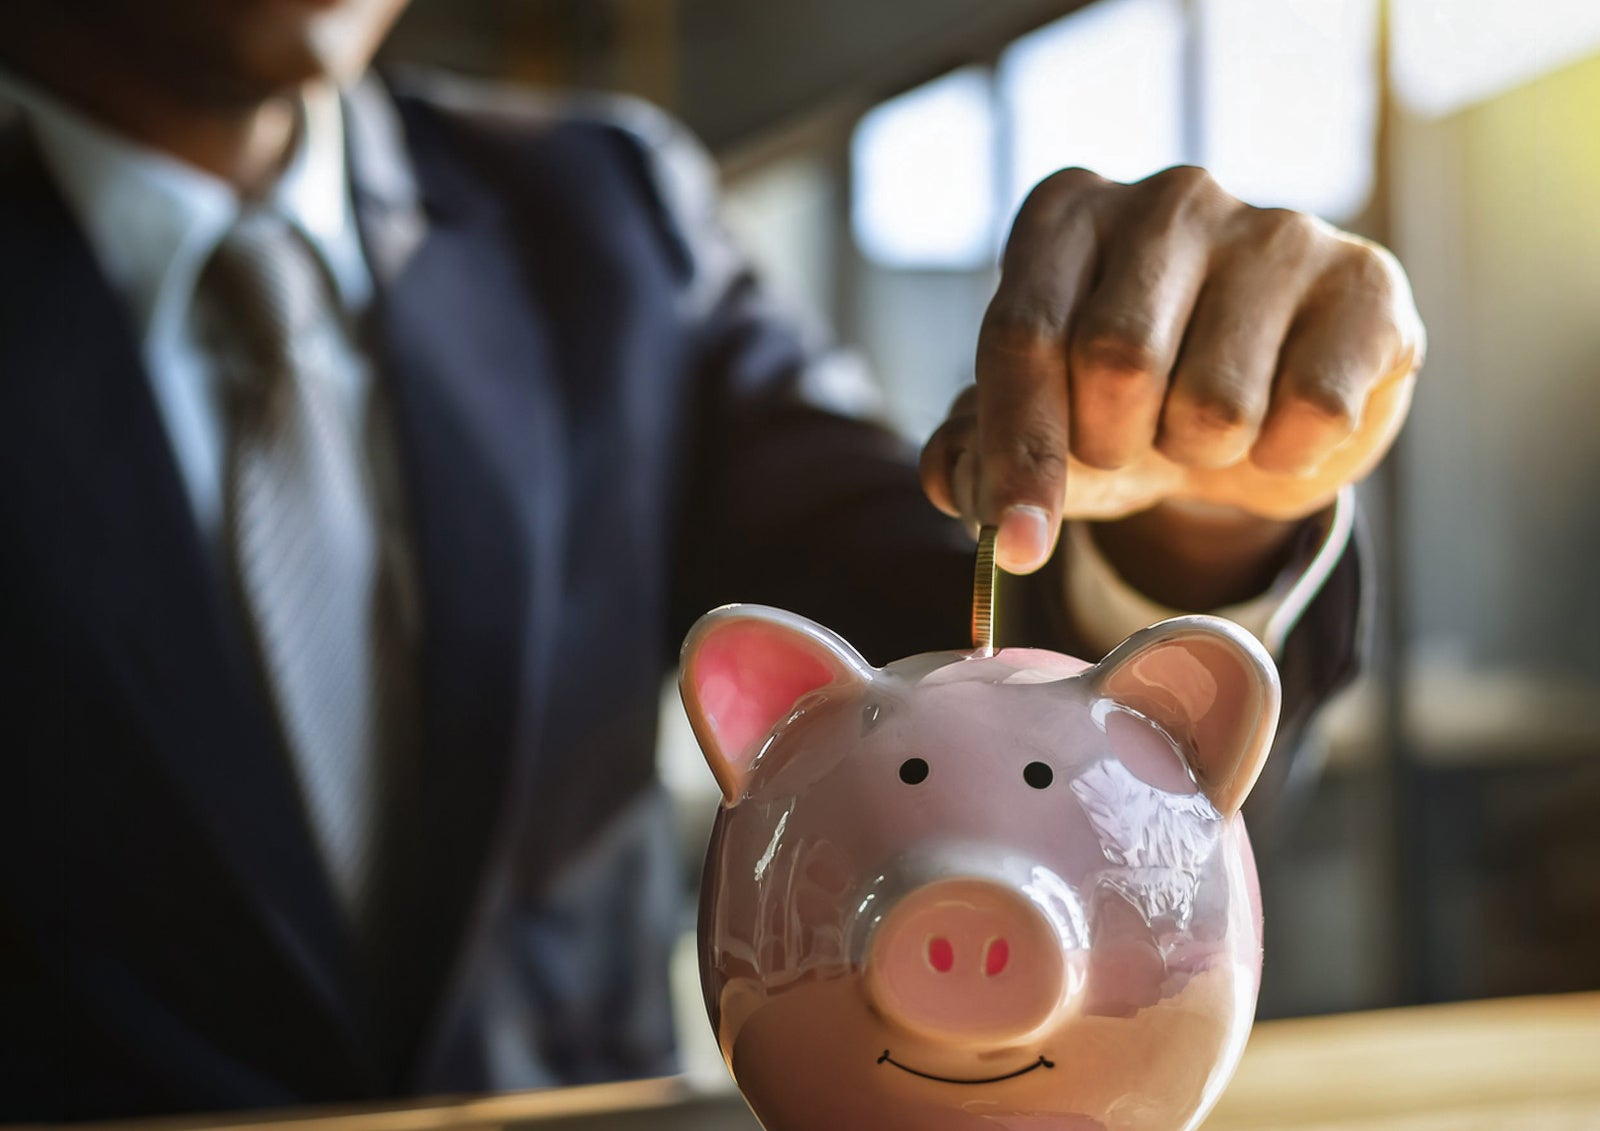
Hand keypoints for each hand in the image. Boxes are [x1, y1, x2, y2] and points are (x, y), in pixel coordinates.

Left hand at [921, 165, 1423, 583]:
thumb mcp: (1044, 426)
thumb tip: (955, 482)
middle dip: (1115, 444)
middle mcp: (1168, 197)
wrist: (1264, 410)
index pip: (1023, 332)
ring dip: (1202, 453)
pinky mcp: (1365, 282)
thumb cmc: (1133, 406)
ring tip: (1208, 423)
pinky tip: (1283, 423)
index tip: (1022, 540)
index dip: (1020, 450)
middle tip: (1134, 441)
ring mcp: (1275, 228)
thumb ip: (976, 452)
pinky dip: (1286, 455)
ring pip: (1216, 401)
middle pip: (1116, 359)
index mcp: (1065, 215)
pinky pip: (1312, 413)